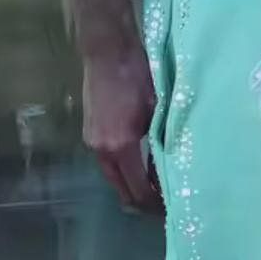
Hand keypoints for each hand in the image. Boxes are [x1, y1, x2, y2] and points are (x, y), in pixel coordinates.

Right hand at [82, 44, 162, 213]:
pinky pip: (108, 165)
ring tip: (154, 188)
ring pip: (114, 180)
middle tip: (163, 205)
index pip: (139, 191)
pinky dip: (123, 172)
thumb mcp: (158, 113)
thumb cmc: (137, 77)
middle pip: (123, 192)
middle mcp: (102, 151)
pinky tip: (139, 168)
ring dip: (132, 187)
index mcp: (121, 147)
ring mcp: (92, 144)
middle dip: (143, 203)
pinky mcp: (89, 135)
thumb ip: (161, 146)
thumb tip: (168, 174)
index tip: (170, 208)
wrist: (106, 50)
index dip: (155, 204)